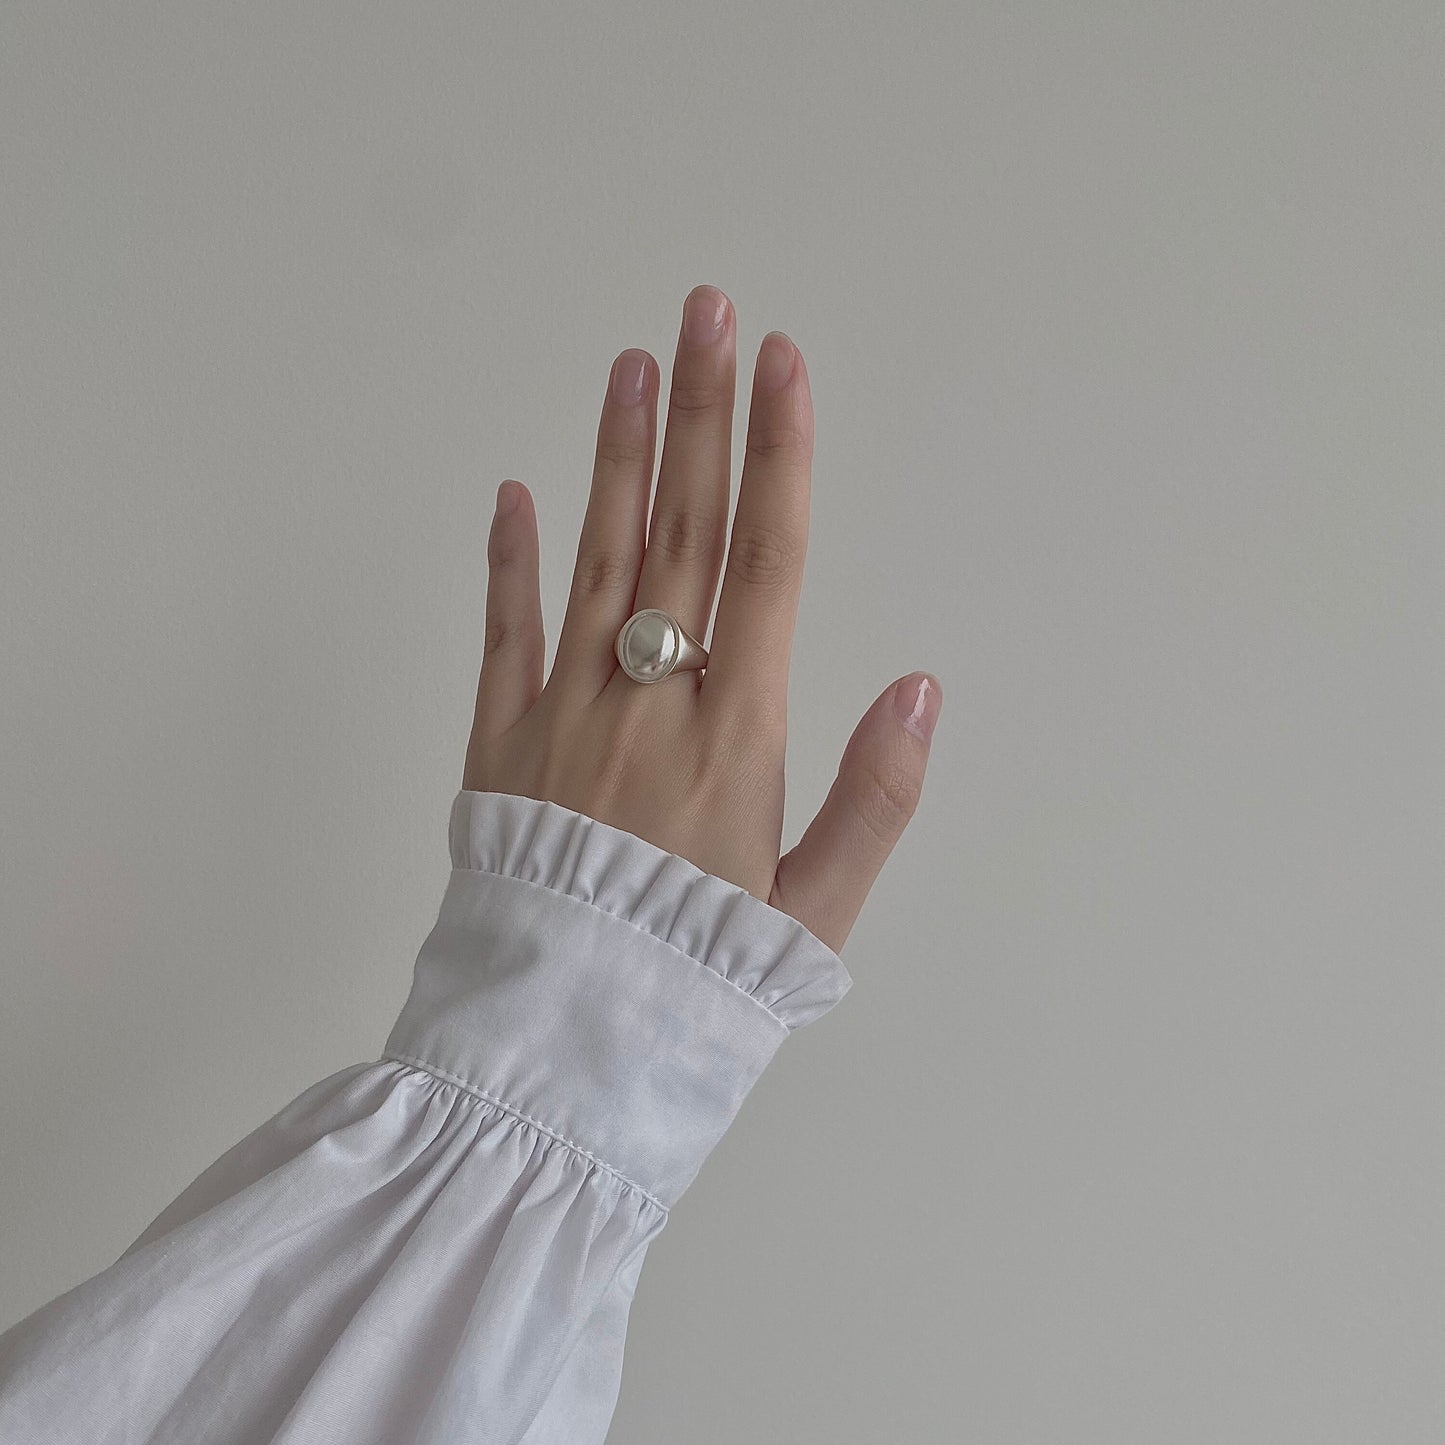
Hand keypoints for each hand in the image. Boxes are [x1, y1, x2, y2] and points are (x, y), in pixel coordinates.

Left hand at [460, 285, 940, 954]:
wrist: (561, 1053)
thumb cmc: (700, 984)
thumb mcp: (816, 913)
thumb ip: (876, 799)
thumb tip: (924, 690)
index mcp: (735, 736)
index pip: (767, 563)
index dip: (779, 456)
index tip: (784, 364)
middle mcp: (649, 703)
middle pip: (682, 532)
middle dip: (701, 413)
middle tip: (708, 310)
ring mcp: (565, 717)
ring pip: (598, 561)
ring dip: (616, 455)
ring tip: (633, 362)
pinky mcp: (500, 748)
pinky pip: (504, 637)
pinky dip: (510, 562)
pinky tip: (517, 492)